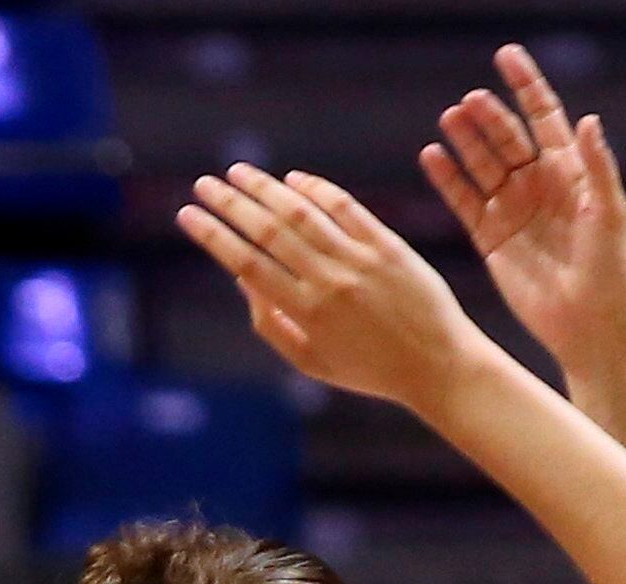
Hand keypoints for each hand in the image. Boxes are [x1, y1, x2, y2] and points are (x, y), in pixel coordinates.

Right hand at [182, 164, 485, 413]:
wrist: (437, 364)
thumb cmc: (367, 369)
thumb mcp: (308, 361)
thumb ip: (270, 322)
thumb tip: (240, 279)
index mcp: (304, 313)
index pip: (246, 264)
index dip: (213, 236)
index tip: (187, 215)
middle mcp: (328, 281)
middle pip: (269, 232)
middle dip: (231, 204)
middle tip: (204, 184)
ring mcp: (360, 260)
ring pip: (303, 213)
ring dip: (266, 188)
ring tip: (238, 172)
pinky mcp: (389, 245)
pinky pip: (347, 209)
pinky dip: (317, 190)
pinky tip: (293, 178)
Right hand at [425, 45, 625, 374]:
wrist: (583, 321)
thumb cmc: (607, 269)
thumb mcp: (607, 214)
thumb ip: (596, 167)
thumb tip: (588, 121)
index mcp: (571, 172)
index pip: (546, 117)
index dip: (527, 86)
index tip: (505, 58)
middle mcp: (539, 184)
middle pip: (509, 138)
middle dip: (489, 116)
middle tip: (468, 101)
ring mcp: (512, 209)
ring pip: (483, 164)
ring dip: (466, 141)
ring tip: (448, 118)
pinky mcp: (489, 236)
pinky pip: (463, 200)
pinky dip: (447, 179)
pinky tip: (431, 157)